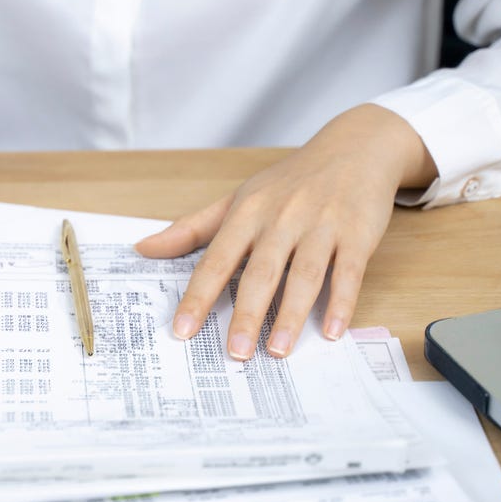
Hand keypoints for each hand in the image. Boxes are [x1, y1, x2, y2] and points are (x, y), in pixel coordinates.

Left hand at [134, 104, 437, 359]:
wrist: (355, 147)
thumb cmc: (289, 182)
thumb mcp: (237, 199)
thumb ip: (191, 228)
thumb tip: (142, 249)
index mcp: (247, 214)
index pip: (216, 261)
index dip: (198, 297)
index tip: (183, 331)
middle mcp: (282, 220)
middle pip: (261, 273)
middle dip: (246, 315)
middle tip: (235, 353)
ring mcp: (322, 226)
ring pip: (304, 275)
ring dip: (290, 315)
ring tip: (277, 351)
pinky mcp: (358, 234)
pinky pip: (348, 272)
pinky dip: (341, 302)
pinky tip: (331, 331)